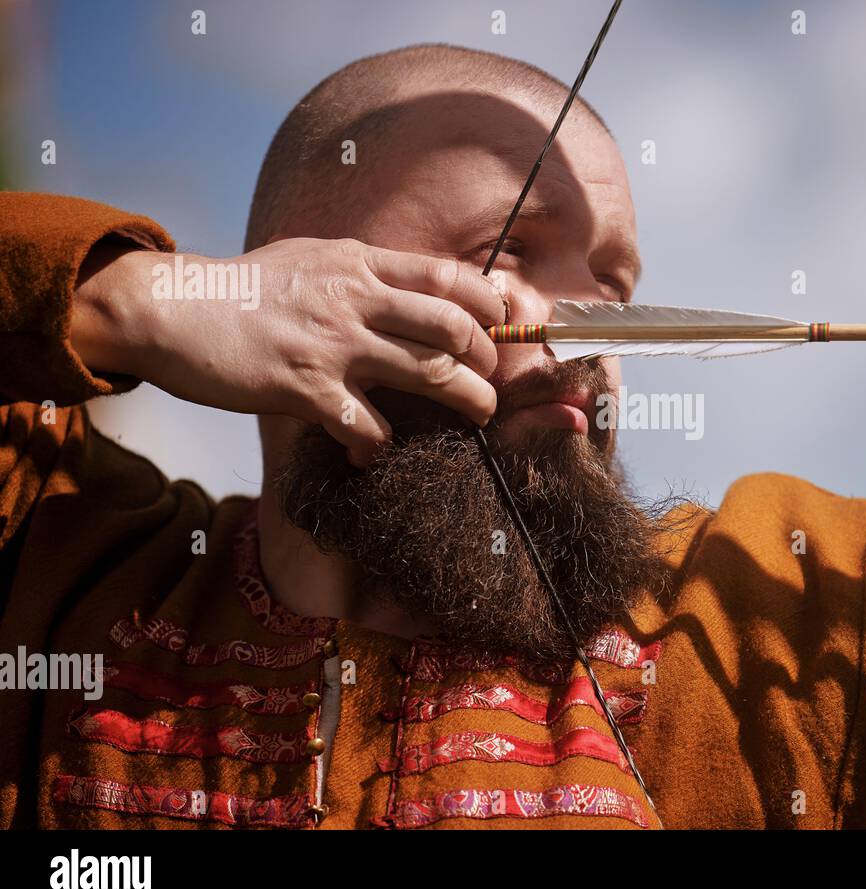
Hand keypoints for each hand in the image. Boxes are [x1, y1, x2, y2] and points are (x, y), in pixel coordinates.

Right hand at [72, 238, 506, 463]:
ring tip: (476, 419)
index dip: (488, 304)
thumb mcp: (310, 259)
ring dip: (467, 403)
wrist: (170, 307)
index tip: (498, 327)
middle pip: (454, 327)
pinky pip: (368, 426)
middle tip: (489, 380)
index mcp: (359, 264)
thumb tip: (407, 285)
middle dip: (486, 359)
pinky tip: (372, 455)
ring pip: (432, 374)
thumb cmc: (242, 287)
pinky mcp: (305, 389)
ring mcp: (334, 344)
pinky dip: (379, 448)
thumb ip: (361, 272)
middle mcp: (355, 299)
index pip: (449, 276)